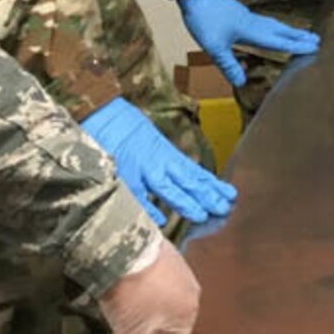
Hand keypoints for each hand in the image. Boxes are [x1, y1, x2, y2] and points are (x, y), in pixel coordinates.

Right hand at [81, 98, 237, 226]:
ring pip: (168, 188)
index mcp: (166, 154)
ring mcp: (142, 168)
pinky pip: (136, 195)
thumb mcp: (151, 141)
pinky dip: (147, 208)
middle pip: (187, 181)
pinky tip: (159, 221)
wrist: (102, 112)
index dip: (212, 185)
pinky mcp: (123, 173)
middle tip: (225, 209)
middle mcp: (159, 161)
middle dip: (206, 196)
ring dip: (185, 202)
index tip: (230, 195)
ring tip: (202, 216)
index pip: (195, 173)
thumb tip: (181, 175)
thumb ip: (164, 160)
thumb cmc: (124, 126)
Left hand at [99, 240, 200, 333]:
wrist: (122, 244)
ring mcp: (177, 272)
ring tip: (117, 312)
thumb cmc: (132, 285)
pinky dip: (138, 295)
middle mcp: (188, 292)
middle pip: (162, 330)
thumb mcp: (128, 332)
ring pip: (156, 308)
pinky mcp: (163, 258)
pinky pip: (153, 286)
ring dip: (136, 317)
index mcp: (187, 314)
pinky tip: (123, 292)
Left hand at [179, 0, 319, 86]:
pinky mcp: (241, 13)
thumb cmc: (204, 19)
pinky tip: (271, 28)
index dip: (296, 46)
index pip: (279, 41)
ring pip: (274, 25)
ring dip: (289, 30)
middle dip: (299, 37)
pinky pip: (265, 22)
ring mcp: (248, 16)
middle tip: (317, 40)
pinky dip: (276, 26)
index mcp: (251, 31)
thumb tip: (242, 83)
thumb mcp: (214, 47)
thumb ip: (228, 65)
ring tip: (301, 34)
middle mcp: (254, 23)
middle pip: (282, 30)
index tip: (315, 48)